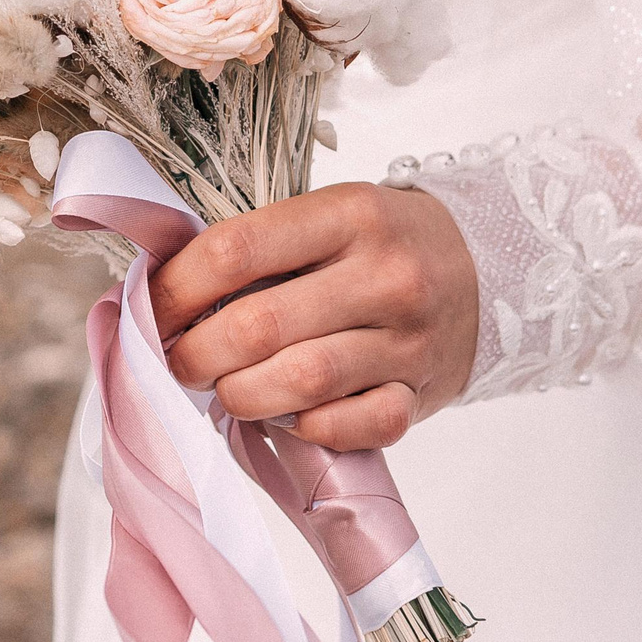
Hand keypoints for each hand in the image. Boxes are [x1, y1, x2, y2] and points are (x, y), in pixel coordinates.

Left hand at [152, 183, 478, 451]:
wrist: (489, 267)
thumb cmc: (385, 241)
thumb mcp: (330, 216)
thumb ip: (261, 248)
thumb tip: (167, 293)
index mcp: (350, 214)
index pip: (237, 249)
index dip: (177, 286)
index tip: (151, 306)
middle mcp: (383, 275)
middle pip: (259, 325)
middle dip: (196, 352)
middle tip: (177, 360)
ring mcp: (406, 340)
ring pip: (299, 382)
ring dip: (240, 394)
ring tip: (223, 389)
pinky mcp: (421, 395)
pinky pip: (347, 427)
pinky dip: (302, 427)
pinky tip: (286, 411)